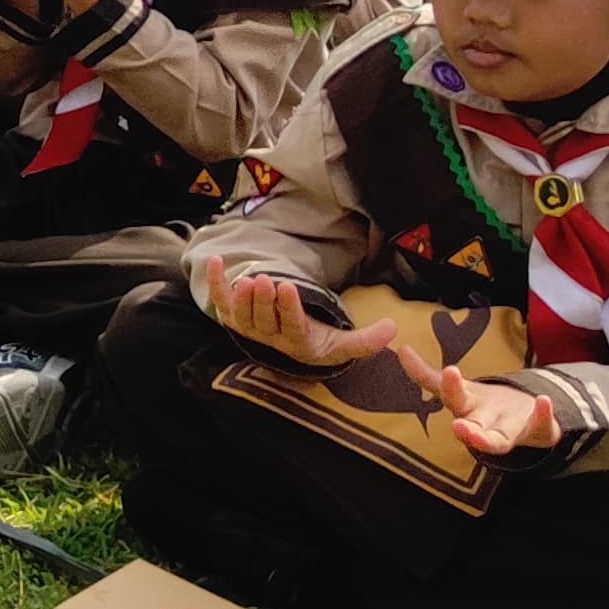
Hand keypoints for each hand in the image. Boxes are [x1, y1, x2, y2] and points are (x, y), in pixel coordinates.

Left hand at [199, 256, 403, 369]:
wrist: (292, 347)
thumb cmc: (320, 341)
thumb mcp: (344, 344)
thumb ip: (367, 340)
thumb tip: (393, 328)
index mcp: (298, 343)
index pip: (292, 326)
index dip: (289, 308)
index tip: (289, 287)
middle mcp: (270, 338)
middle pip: (264, 320)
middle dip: (265, 300)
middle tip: (267, 280)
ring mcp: (249, 327)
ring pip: (243, 314)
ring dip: (242, 296)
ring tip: (248, 277)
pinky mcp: (234, 316)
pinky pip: (221, 301)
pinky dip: (216, 283)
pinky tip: (216, 262)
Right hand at [432, 369, 560, 456]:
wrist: (523, 426)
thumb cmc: (485, 409)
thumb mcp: (458, 391)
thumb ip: (427, 376)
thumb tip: (400, 349)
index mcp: (467, 409)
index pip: (453, 399)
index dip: (450, 387)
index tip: (449, 370)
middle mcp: (486, 423)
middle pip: (474, 427)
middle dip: (467, 431)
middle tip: (459, 429)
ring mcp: (512, 429)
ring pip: (500, 439)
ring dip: (493, 438)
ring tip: (492, 428)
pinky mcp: (538, 431)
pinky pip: (542, 425)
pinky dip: (543, 415)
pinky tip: (543, 399)